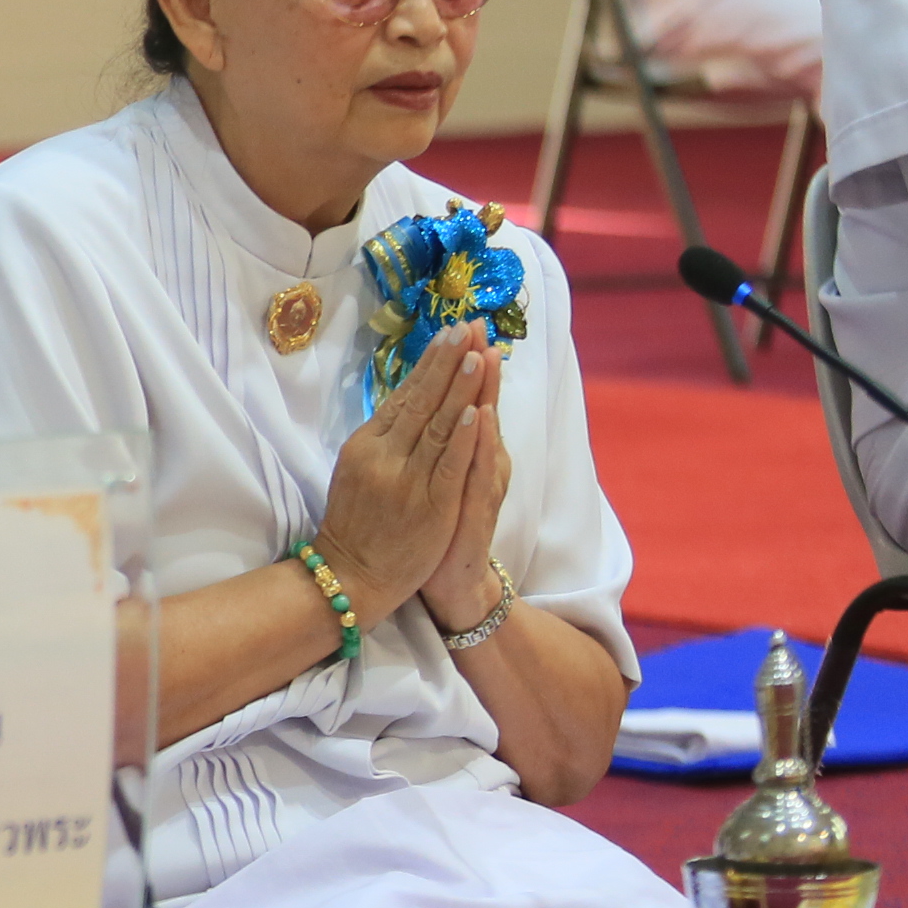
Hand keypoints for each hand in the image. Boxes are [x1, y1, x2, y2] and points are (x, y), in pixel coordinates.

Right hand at [313, 323, 492, 625]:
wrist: (352, 575)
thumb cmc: (357, 523)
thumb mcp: (358, 471)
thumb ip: (382, 437)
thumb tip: (407, 398)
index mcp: (367, 444)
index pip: (403, 395)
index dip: (429, 364)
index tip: (449, 334)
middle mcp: (384, 456)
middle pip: (420, 401)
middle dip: (445, 363)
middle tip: (465, 328)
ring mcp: (406, 480)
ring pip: (438, 426)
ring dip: (459, 389)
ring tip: (476, 355)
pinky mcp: (430, 504)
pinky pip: (449, 464)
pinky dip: (464, 437)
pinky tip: (477, 411)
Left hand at [416, 343, 514, 637]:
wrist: (444, 582)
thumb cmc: (431, 527)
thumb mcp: (433, 478)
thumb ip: (433, 439)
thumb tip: (422, 398)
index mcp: (466, 454)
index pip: (466, 400)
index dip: (465, 365)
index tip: (464, 325)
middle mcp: (479, 465)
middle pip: (477, 408)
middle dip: (476, 367)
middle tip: (478, 327)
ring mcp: (478, 488)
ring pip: (482, 435)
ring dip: (482, 394)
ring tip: (485, 356)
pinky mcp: (471, 513)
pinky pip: (477, 474)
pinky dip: (479, 445)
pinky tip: (480, 417)